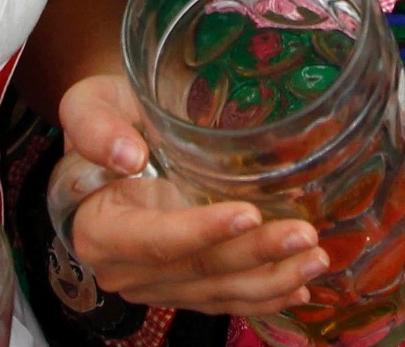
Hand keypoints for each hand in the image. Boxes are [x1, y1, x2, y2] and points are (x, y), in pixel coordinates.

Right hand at [58, 75, 329, 315]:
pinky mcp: (181, 288)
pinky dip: (264, 296)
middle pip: (197, 270)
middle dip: (255, 256)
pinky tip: (300, 286)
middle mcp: (125, 269)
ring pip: (218, 292)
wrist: (117, 136)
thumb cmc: (107, 114)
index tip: (249, 213)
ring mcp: (155, 285)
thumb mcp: (88, 104)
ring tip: (316, 258)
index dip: (202, 232)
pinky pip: (224, 300)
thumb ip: (95, 127)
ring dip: (271, 281)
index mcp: (99, 230)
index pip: (156, 239)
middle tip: (305, 235)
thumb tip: (127, 156)